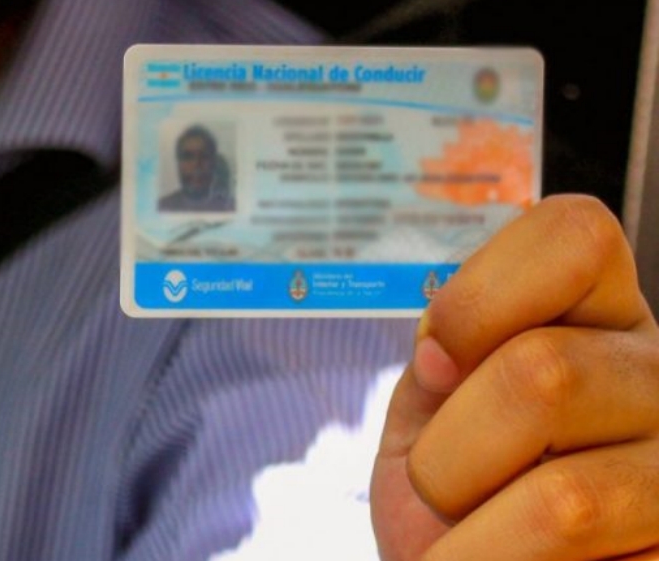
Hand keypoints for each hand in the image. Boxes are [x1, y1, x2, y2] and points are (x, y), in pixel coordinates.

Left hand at [370, 195, 658, 559]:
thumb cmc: (448, 489)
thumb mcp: (429, 407)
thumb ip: (443, 358)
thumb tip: (445, 355)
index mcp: (596, 316)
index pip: (574, 236)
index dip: (479, 297)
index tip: (433, 364)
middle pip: (543, 371)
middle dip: (447, 453)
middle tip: (443, 488)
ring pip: (566, 498)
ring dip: (474, 540)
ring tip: (473, 543)